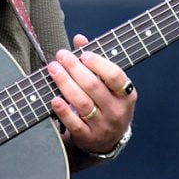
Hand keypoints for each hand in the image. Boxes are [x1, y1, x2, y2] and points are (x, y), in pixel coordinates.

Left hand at [47, 33, 136, 155]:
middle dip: (74, 68)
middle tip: (61, 56)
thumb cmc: (106, 103)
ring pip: (82, 103)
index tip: (83, 54)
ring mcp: (103, 126)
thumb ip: (94, 61)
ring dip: (65, 84)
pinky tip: (54, 98)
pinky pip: (74, 124)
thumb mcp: (108, 85)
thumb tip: (79, 39)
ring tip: (53, 69)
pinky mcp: (88, 137)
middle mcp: (116, 111)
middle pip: (93, 87)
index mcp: (126, 94)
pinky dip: (63, 111)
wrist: (108, 139)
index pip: (115, 76)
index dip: (98, 63)